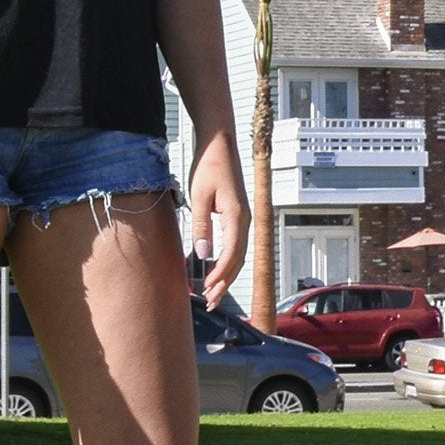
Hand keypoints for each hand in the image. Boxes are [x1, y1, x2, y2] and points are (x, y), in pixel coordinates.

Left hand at [187, 131, 249, 309]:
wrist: (219, 142)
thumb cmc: (208, 164)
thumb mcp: (199, 195)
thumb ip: (201, 226)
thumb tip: (203, 255)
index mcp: (237, 216)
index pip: (231, 254)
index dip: (219, 273)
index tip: (206, 288)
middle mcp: (245, 221)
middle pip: (238, 261)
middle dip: (224, 283)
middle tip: (210, 301)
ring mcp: (243, 220)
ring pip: (238, 257)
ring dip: (225, 276)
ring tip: (212, 293)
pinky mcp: (237, 218)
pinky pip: (234, 246)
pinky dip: (225, 262)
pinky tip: (214, 270)